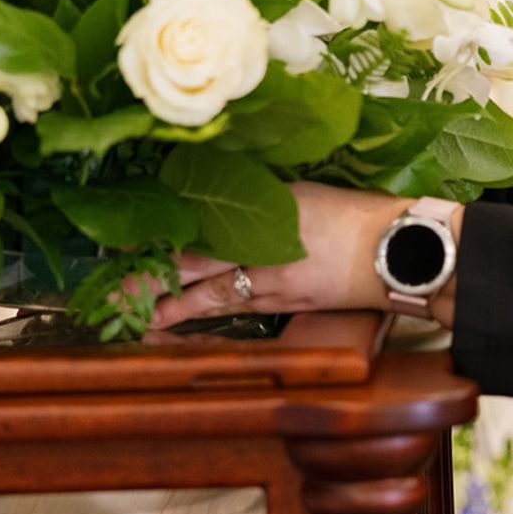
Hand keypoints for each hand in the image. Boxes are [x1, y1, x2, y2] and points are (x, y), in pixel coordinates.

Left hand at [146, 183, 454, 330]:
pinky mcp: (288, 302)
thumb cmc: (356, 214)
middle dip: (152, 278)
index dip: (161, 236)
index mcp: (265, 213)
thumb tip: (217, 195)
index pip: (200, 225)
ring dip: (171, 306)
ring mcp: (274, 282)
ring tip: (138, 315)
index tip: (125, 241)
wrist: (398, 250)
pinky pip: (237, 307)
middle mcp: (263, 249)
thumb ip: (258, 195)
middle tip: (114, 292)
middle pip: (196, 264)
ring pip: (212, 294)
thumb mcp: (302, 191)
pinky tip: (183, 322)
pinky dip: (205, 313)